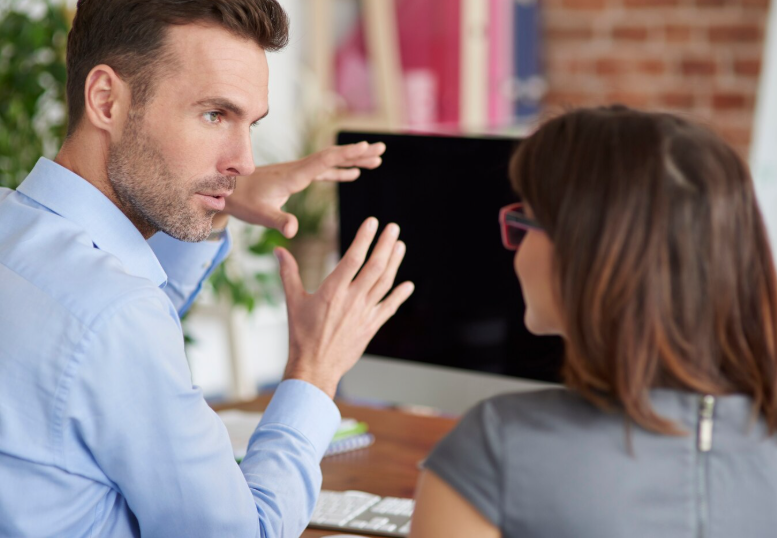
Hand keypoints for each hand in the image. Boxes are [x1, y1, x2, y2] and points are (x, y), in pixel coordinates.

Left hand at [223, 141, 385, 237]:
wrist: (226, 191)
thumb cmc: (243, 202)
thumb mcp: (261, 215)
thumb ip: (279, 221)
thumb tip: (293, 231)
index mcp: (295, 176)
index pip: (326, 161)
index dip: (348, 155)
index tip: (368, 148)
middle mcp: (299, 170)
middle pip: (333, 157)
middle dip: (358, 153)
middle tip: (381, 149)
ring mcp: (298, 173)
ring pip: (331, 163)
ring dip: (353, 160)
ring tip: (376, 160)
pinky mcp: (296, 178)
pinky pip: (324, 172)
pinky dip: (341, 172)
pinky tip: (353, 175)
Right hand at [275, 217, 413, 397]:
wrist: (314, 368)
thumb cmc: (301, 335)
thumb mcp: (292, 301)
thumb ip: (288, 273)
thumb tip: (279, 250)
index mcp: (333, 291)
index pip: (353, 258)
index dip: (364, 238)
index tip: (373, 222)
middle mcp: (352, 299)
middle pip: (375, 267)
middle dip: (385, 245)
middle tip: (394, 228)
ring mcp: (364, 313)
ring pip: (385, 283)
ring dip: (394, 263)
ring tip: (400, 246)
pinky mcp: (371, 327)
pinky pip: (389, 307)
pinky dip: (399, 295)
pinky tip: (409, 285)